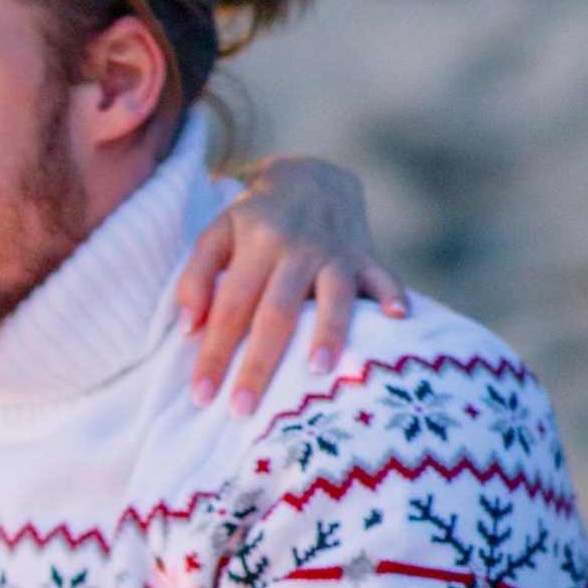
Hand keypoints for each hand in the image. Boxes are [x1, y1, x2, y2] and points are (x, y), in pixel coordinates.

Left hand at [177, 156, 407, 415]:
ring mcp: (336, 252)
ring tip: (319, 371)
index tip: (201, 396)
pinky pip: (383, 275)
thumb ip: (196, 278)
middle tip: (242, 411)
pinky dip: (393, 294)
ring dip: (329, 332)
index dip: (214, 353)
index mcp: (255, 247)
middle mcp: (297, 249)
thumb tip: (188, 327)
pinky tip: (399, 317)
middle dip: (259, 364)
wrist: (312, 176)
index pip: (230, 308)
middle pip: (276, 313)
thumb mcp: (217, 235)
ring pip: (334, 296)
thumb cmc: (254, 220)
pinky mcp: (367, 254)